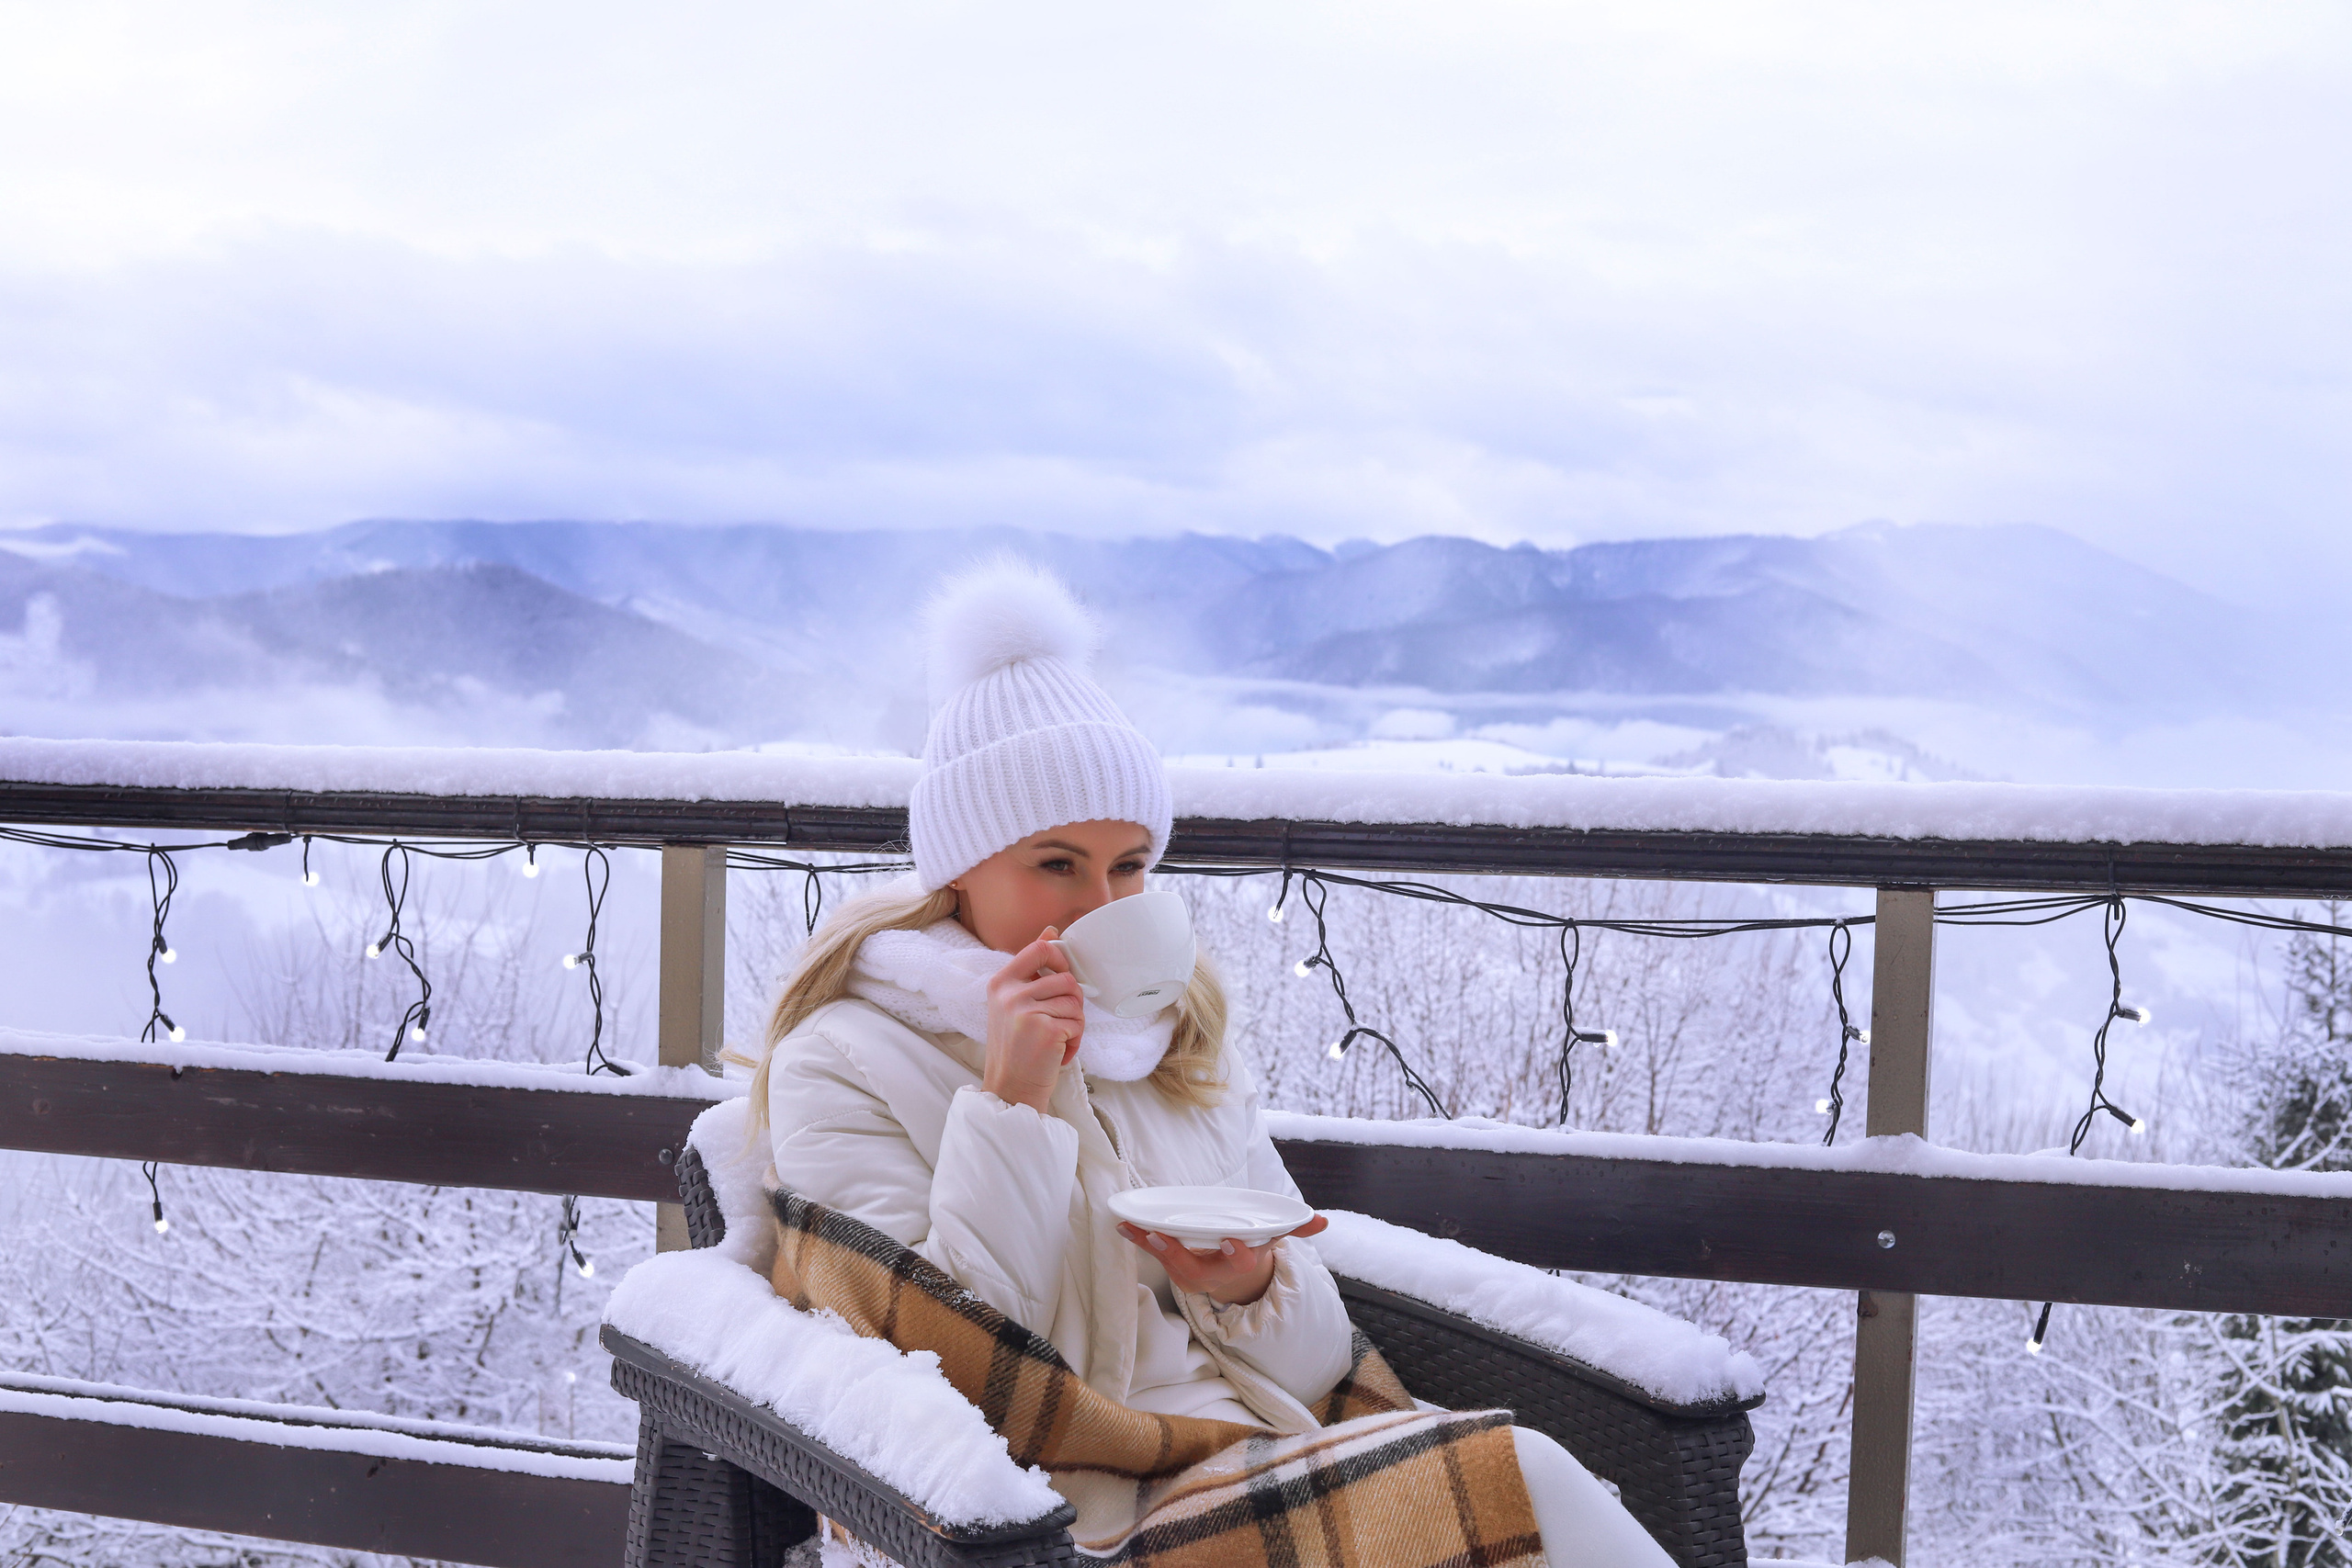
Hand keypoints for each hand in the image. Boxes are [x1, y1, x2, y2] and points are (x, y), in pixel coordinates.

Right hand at [983, 930, 1084, 1113]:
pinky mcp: (1046, 1030)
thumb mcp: (1015, 1003)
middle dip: (1072, 1002)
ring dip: (1074, 1024)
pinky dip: (1075, 1041)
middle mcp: (1011, 994)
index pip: (1039, 949)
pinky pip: (1078, 1024)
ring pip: (1075, 1003)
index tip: (1062, 977)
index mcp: (1002, 983)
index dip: (1060, 960)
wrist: (1011, 1088)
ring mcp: (1027, 1011)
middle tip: (1059, 1022)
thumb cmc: (1017, 1047)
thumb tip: (1052, 931)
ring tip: (1056, 1040)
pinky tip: (1058, 1052)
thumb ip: (1032, 968)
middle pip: (1066, 979)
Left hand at [1117, 1215, 1328, 1306]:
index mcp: (1238, 1264)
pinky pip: (1154, 1253)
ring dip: (1149, 1245)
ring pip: (1168, 1260)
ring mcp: (1189, 1272)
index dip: (1234, 1253)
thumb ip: (1296, 1228)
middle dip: (1175, 1252)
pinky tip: (1122, 1224)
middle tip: (1159, 1236)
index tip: (1228, 1241)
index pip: (1239, 1261)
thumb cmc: (1250, 1247)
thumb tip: (1321, 1221)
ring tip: (1131, 1227)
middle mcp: (1212, 1274)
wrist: (1233, 1273)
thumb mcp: (1273, 1237)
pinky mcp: (1173, 1265)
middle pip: (1193, 1267)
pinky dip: (1138, 1239)